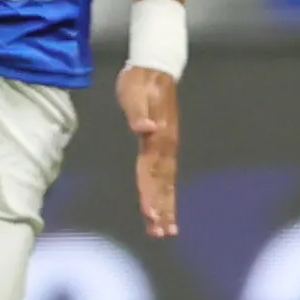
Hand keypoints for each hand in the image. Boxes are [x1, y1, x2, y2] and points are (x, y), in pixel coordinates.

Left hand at [117, 65, 178, 237]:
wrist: (155, 67)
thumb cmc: (139, 80)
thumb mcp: (133, 93)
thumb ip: (138, 113)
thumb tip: (145, 128)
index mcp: (157, 136)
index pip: (151, 170)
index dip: (150, 193)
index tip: (149, 214)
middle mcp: (165, 145)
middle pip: (161, 182)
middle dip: (160, 208)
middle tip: (159, 232)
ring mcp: (167, 146)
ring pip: (166, 182)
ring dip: (165, 206)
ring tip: (165, 230)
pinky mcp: (165, 145)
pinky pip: (165, 174)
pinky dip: (165, 192)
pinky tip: (164, 208)